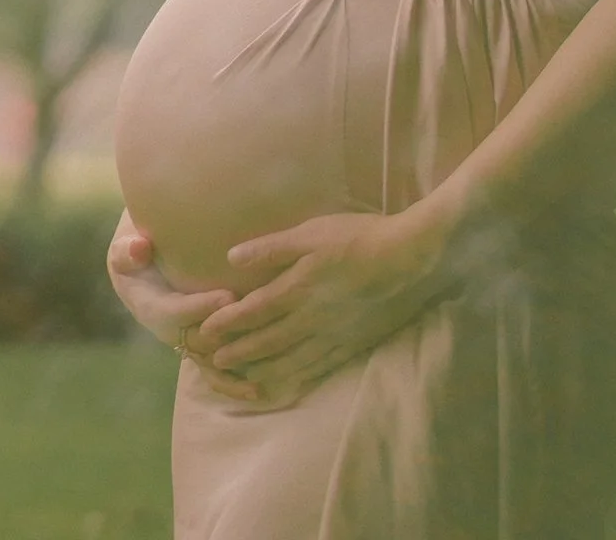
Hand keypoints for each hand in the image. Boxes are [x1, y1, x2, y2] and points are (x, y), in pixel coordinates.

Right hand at [105, 214, 259, 402]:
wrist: (142, 274)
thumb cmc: (137, 257)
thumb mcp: (125, 250)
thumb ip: (128, 251)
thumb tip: (138, 248)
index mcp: (150, 307)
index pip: (174, 312)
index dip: (200, 307)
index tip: (228, 296)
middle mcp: (169, 332)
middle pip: (198, 340)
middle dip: (226, 334)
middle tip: (256, 322)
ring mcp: (186, 342)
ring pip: (209, 362)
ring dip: (233, 370)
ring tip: (258, 381)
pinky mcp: (201, 347)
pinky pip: (216, 371)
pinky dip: (234, 383)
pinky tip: (258, 391)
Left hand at [196, 208, 450, 397]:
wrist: (410, 260)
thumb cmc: (360, 238)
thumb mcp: (312, 232)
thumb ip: (272, 248)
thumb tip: (232, 258)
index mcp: (297, 288)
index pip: (252, 311)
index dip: (227, 323)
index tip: (205, 333)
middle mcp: (309, 319)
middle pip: (266, 341)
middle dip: (238, 351)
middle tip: (213, 362)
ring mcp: (332, 335)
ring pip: (289, 360)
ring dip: (262, 369)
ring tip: (242, 379)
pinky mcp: (353, 343)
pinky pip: (318, 367)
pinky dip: (298, 377)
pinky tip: (290, 382)